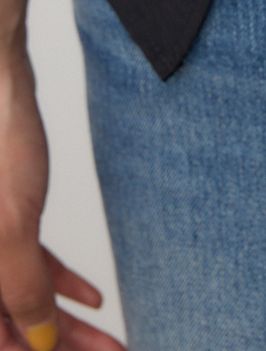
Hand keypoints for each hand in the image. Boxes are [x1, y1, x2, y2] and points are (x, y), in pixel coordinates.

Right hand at [0, 52, 124, 350]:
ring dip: (64, 322)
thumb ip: (22, 291)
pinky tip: (93, 296)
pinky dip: (58, 283)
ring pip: (22, 298)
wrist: (0, 86)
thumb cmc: (0, 149)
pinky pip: (27, 265)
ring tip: (108, 338)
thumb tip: (40, 345)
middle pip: (9, 324)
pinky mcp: (3, 218)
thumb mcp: (11, 230)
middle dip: (57, 345)